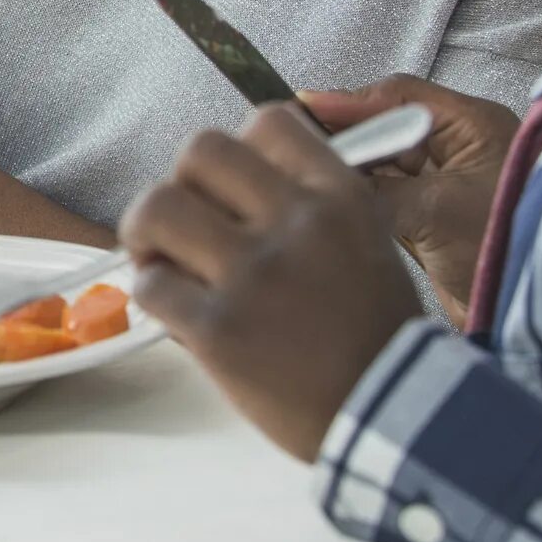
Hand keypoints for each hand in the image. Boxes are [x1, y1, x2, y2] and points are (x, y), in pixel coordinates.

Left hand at [119, 104, 424, 459]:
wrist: (395, 420)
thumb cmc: (373, 337)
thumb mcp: (366, 245)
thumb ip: (307, 204)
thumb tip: (225, 184)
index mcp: (341, 198)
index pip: (268, 120)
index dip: (238, 151)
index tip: (230, 185)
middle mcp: (298, 224)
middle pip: (200, 150)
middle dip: (182, 183)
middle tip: (183, 224)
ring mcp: (256, 275)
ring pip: (157, 206)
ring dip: (146, 233)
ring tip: (162, 260)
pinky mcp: (219, 330)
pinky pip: (148, 285)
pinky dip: (151, 294)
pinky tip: (176, 311)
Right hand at [303, 76, 517, 322]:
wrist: (538, 316)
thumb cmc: (507, 248)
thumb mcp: (436, 210)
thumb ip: (377, 187)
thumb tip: (325, 176)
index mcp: (474, 127)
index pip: (400, 97)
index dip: (349, 102)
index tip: (302, 107)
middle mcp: (460, 150)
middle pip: (388, 129)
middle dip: (345, 137)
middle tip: (293, 144)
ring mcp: (447, 187)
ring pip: (384, 166)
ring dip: (351, 171)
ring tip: (307, 176)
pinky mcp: (436, 221)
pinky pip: (388, 198)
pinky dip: (362, 200)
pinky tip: (333, 205)